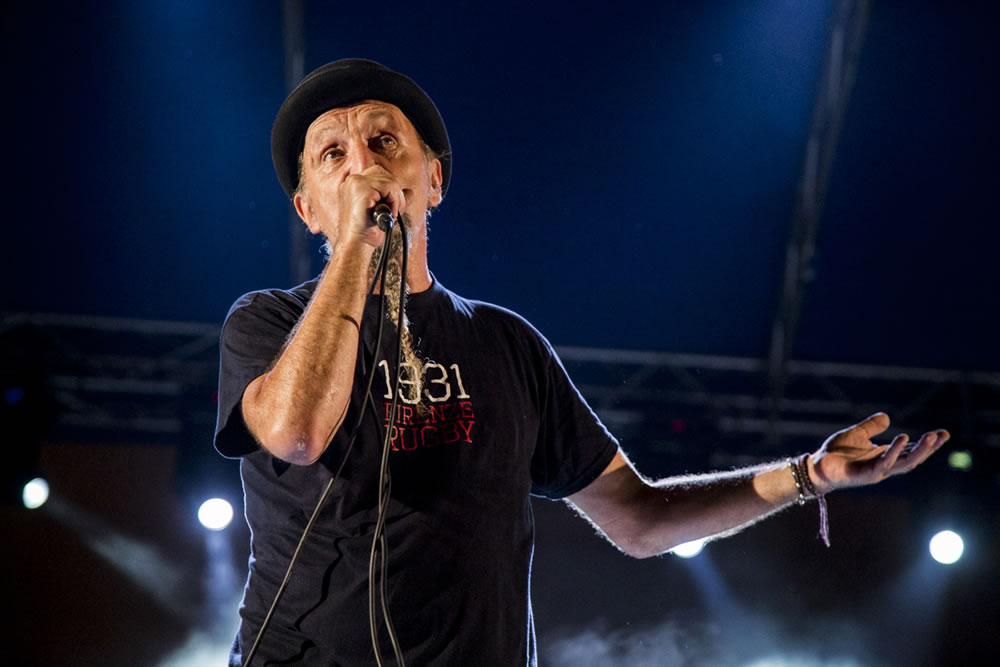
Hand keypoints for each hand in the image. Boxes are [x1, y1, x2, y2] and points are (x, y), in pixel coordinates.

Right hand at [338, 165, 406, 247]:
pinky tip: (386, 214)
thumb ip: (395, 200)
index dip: (390, 189)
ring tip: (388, 215)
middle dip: (395, 194)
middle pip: (385, 174)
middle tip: (392, 213)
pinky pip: (389, 187)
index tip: (390, 207)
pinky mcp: (361, 189)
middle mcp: (352, 180)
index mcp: (353, 183)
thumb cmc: (367, 231)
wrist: (357, 244)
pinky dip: (394, 202)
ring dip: (396, 200)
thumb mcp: (384, 212)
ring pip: (390, 181)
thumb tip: (411, 192)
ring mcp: (355, 183)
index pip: (379, 173)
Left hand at [808, 412, 948, 493]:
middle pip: (913, 459)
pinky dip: (894, 452)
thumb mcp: (857, 434)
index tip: (943, 433)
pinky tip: (902, 438)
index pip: (911, 451)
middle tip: (942, 435)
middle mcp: (883, 466)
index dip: (927, 444)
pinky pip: (883, 464)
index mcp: (884, 457)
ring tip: (931, 437)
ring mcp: (875, 471)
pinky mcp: (864, 474)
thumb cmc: (836, 453)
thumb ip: (871, 427)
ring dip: (919, 451)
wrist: (816, 465)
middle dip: (929, 448)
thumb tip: (887, 417)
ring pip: (904, 463)